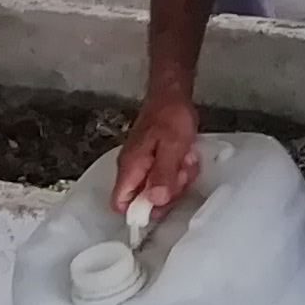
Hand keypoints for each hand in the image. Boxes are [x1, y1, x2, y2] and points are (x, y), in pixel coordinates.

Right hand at [109, 91, 199, 215]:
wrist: (172, 93)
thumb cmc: (171, 116)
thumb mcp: (172, 147)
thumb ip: (162, 175)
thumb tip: (155, 201)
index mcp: (131, 166)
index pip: (120, 202)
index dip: (139, 211)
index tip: (161, 205)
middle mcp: (132, 167)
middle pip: (145, 198)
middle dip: (167, 191)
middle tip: (180, 172)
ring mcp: (143, 162)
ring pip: (158, 187)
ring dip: (176, 178)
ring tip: (184, 159)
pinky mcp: (153, 158)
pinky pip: (165, 174)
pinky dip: (177, 169)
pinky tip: (184, 156)